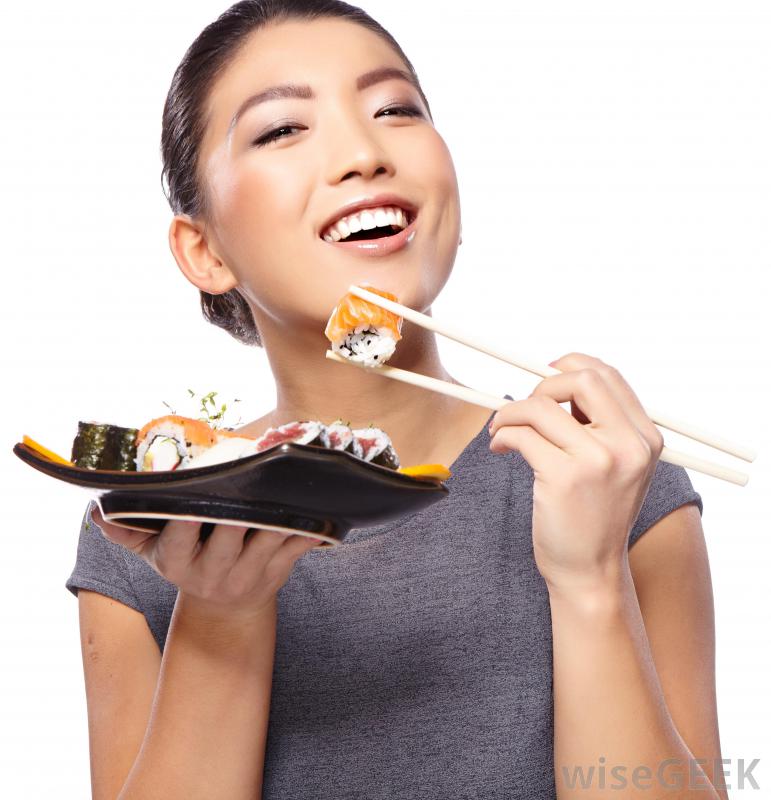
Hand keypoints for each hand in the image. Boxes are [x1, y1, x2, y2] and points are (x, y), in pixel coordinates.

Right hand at [90, 505, 321, 618]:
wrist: (224, 610)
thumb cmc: (187, 564)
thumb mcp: (152, 553)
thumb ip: (128, 531)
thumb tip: (96, 510)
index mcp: (178, 562)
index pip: (179, 540)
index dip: (186, 522)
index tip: (193, 499)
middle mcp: (212, 572)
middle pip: (227, 541)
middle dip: (238, 518)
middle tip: (250, 488)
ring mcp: (247, 575)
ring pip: (265, 544)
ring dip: (278, 521)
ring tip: (288, 493)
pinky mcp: (276, 573)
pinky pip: (295, 550)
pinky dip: (308, 532)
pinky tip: (321, 516)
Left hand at [487, 352, 664, 593]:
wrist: (591, 572)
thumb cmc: (593, 516)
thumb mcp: (615, 466)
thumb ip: (599, 425)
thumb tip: (555, 379)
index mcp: (646, 438)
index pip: (609, 376)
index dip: (570, 366)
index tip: (545, 379)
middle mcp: (629, 445)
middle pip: (582, 379)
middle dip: (542, 384)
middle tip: (524, 408)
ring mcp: (598, 461)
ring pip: (541, 405)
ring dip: (509, 412)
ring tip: (500, 430)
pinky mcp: (564, 478)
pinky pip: (521, 434)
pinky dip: (502, 434)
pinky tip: (499, 448)